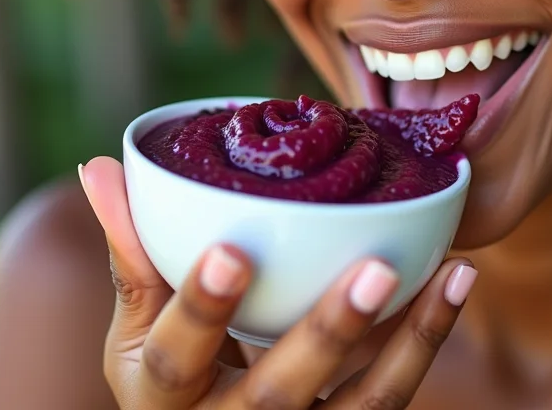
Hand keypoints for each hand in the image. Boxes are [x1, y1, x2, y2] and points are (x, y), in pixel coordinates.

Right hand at [78, 156, 476, 408]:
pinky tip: (454, 281)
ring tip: (448, 274)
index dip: (200, 309)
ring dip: (409, 340)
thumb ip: (131, 253)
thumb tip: (96, 166)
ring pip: (358, 407)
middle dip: (328, 332)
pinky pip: (390, 399)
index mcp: (160, 398)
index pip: (174, 358)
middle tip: (376, 268)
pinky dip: (425, 339)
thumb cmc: (172, 375)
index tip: (231, 252)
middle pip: (278, 395)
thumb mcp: (136, 329)